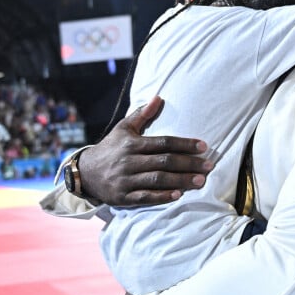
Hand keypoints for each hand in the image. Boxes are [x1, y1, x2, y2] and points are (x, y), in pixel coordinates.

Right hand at [79, 95, 213, 205]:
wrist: (85, 173)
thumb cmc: (110, 148)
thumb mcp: (123, 129)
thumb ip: (142, 115)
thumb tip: (158, 97)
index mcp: (132, 143)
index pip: (163, 143)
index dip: (184, 144)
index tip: (203, 146)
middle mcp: (129, 161)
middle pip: (164, 162)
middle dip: (189, 164)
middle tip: (209, 166)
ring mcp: (126, 180)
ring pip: (157, 180)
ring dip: (181, 181)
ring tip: (201, 181)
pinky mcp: (123, 197)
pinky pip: (145, 197)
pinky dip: (162, 197)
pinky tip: (178, 195)